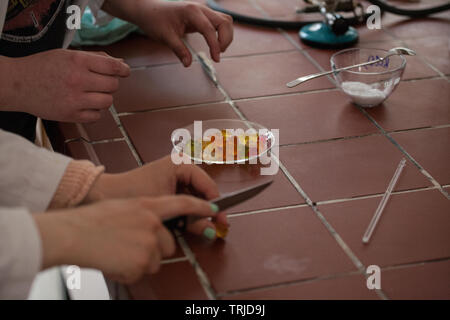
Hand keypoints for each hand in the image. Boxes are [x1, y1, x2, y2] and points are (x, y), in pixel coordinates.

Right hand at [3, 49, 129, 121]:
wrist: (18, 84)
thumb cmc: (45, 66)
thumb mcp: (68, 55)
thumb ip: (96, 58)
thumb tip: (121, 63)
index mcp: (77, 61)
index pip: (112, 66)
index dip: (123, 69)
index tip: (125, 71)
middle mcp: (77, 80)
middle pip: (113, 85)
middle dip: (110, 83)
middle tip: (99, 82)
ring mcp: (74, 99)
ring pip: (107, 102)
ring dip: (103, 97)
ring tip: (91, 93)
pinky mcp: (70, 115)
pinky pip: (96, 116)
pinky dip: (94, 111)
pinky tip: (84, 104)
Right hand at [35, 196, 215, 283]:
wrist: (71, 235)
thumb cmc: (90, 221)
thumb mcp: (122, 208)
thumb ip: (143, 215)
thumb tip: (154, 228)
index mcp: (147, 206)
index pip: (182, 203)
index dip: (199, 206)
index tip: (212, 208)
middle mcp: (152, 223)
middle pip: (169, 243)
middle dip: (155, 248)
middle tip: (130, 245)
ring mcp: (149, 243)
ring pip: (156, 259)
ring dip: (141, 260)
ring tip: (118, 252)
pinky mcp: (142, 262)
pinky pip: (143, 271)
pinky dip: (130, 270)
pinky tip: (115, 260)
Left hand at [85, 155, 227, 239]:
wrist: (105, 194)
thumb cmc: (132, 193)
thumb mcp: (166, 208)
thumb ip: (192, 219)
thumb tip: (212, 229)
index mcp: (181, 164)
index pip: (207, 185)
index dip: (216, 204)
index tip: (221, 220)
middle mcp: (180, 167)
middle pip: (203, 192)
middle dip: (207, 210)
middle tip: (217, 227)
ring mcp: (174, 177)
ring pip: (195, 198)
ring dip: (196, 213)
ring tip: (200, 228)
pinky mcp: (168, 186)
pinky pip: (184, 201)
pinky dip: (186, 213)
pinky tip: (185, 224)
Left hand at [104, 0, 232, 66]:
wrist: (148, 10)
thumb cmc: (155, 20)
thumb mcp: (165, 37)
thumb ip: (179, 50)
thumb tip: (188, 64)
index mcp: (191, 11)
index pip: (209, 29)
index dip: (215, 45)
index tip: (216, 59)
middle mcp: (200, 8)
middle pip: (224, 22)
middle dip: (225, 39)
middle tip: (217, 55)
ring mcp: (203, 11)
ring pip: (225, 21)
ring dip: (226, 36)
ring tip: (218, 50)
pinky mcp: (203, 15)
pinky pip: (219, 22)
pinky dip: (221, 33)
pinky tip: (215, 44)